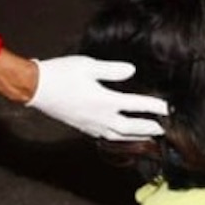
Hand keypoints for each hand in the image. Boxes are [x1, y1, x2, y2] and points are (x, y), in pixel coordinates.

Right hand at [26, 55, 166, 139]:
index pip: (135, 105)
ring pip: (118, 136)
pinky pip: (106, 137)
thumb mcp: (88, 65)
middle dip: (149, 128)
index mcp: (103, 100)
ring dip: (136, 137)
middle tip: (166, 129)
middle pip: (130, 127)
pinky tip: (122, 136)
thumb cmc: (61, 73)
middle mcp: (99, 117)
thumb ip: (112, 70)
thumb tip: (132, 71)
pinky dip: (119, 139)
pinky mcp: (83, 127)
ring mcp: (90, 124)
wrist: (36, 88)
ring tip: (149, 137)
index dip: (154, 106)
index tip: (168, 108)